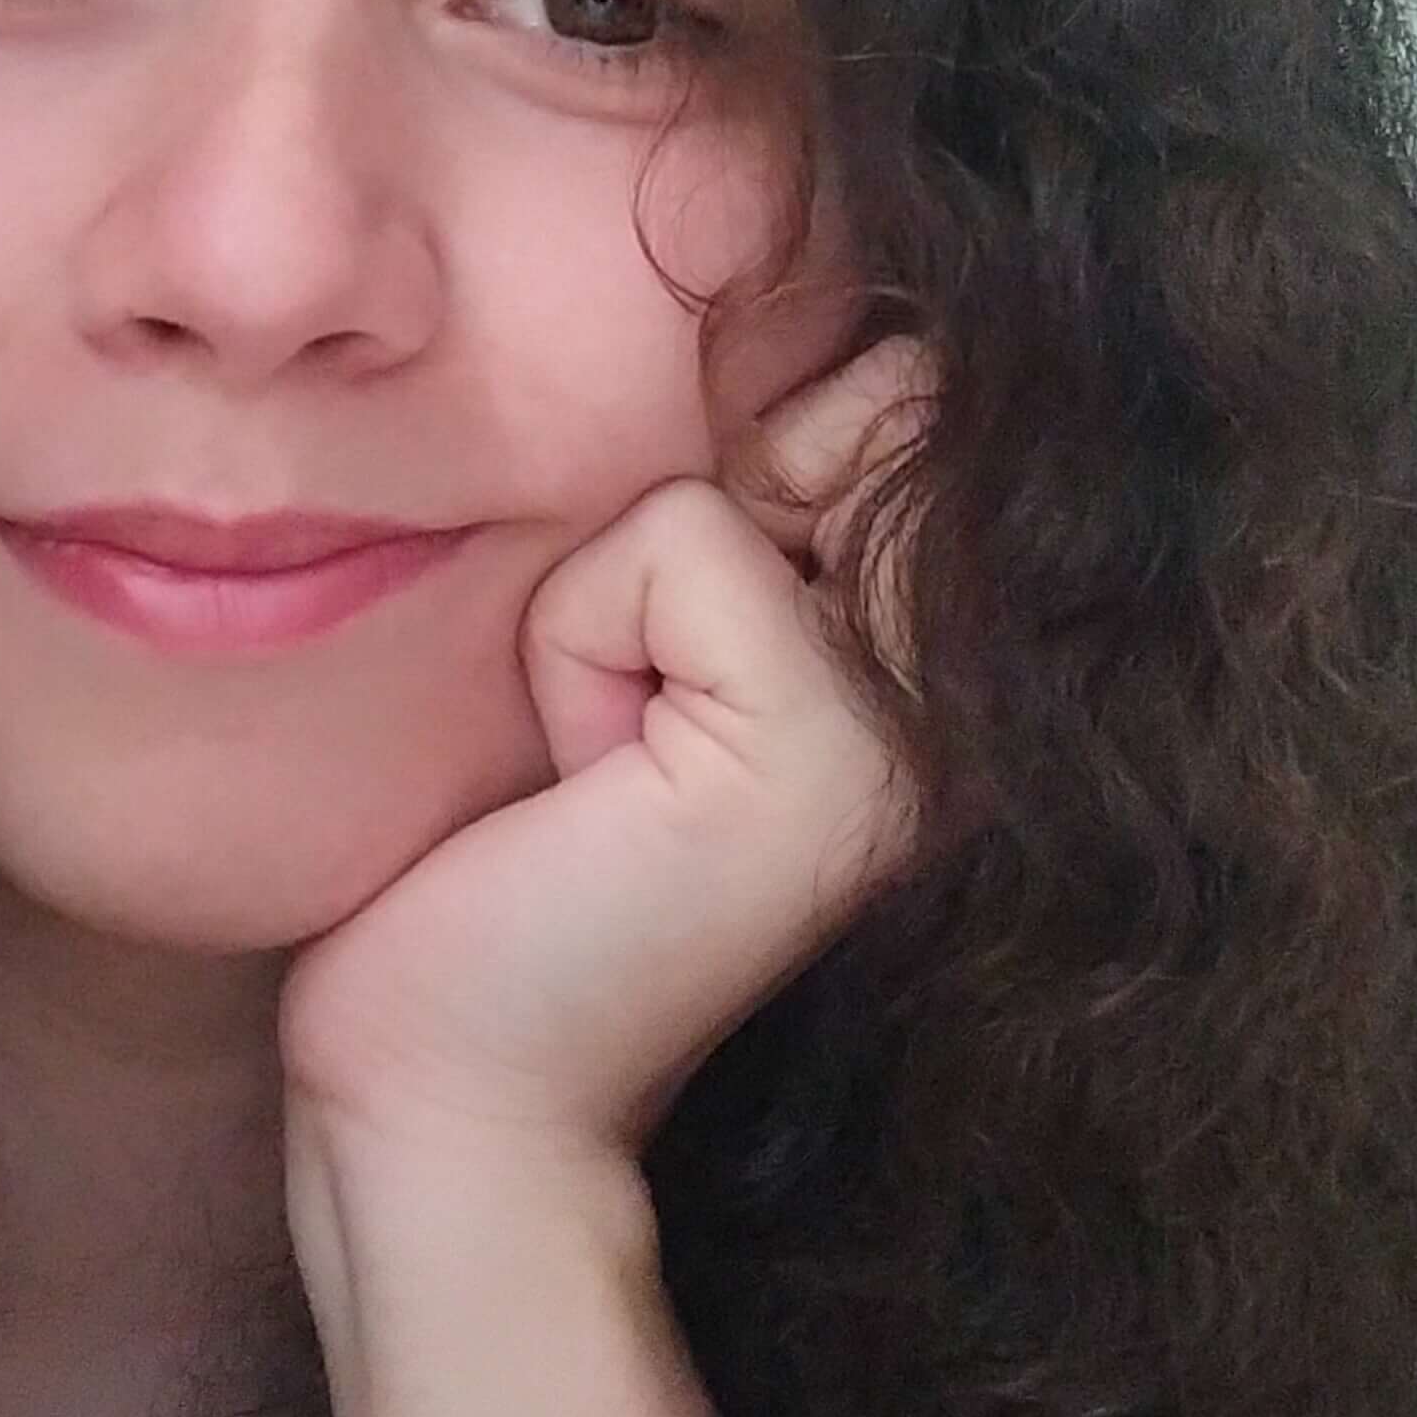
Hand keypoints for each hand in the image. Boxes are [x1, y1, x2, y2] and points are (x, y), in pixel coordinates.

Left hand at [274, 335, 934, 1164]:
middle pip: (830, 409)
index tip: (650, 659)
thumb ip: (731, 518)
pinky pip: (675, 543)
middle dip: (666, 526)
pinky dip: (577, 641)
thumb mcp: (627, 646)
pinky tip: (583, 788)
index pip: (889, 397)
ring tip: (595, 760)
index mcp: (933, 663)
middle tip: (616, 722)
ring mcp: (923, 720)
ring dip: (601, 596)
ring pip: (726, 476)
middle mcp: (970, 690)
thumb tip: (785, 327)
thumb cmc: (496, 869)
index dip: (734, 458)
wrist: (446, 1089)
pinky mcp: (834, 746)